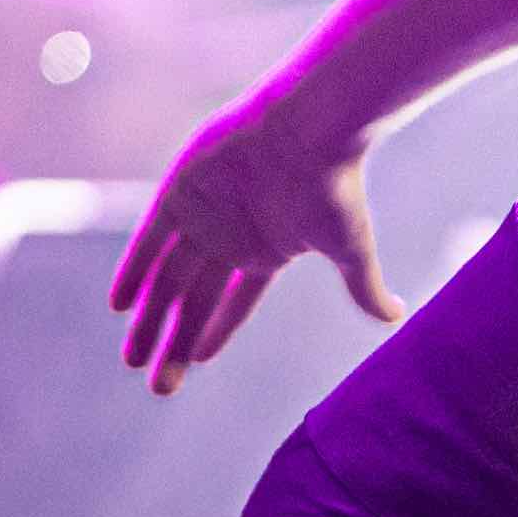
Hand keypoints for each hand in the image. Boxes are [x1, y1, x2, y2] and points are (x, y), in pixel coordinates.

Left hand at [109, 69, 393, 389]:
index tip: (196, 364)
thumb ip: (364, 287)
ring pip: (166, 278)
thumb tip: (398, 317)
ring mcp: (201, 215)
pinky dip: (133, 271)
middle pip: (192, 300)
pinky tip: (119, 306)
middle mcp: (229, 236)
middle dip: (174, 344)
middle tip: (158, 388)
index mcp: (264, 251)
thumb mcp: (350, 249)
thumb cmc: (334, 187)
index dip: (213, 332)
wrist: (309, 128)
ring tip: (132, 361)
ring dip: (148, 320)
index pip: (232, 302)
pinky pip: (148, 240)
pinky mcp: (178, 193)